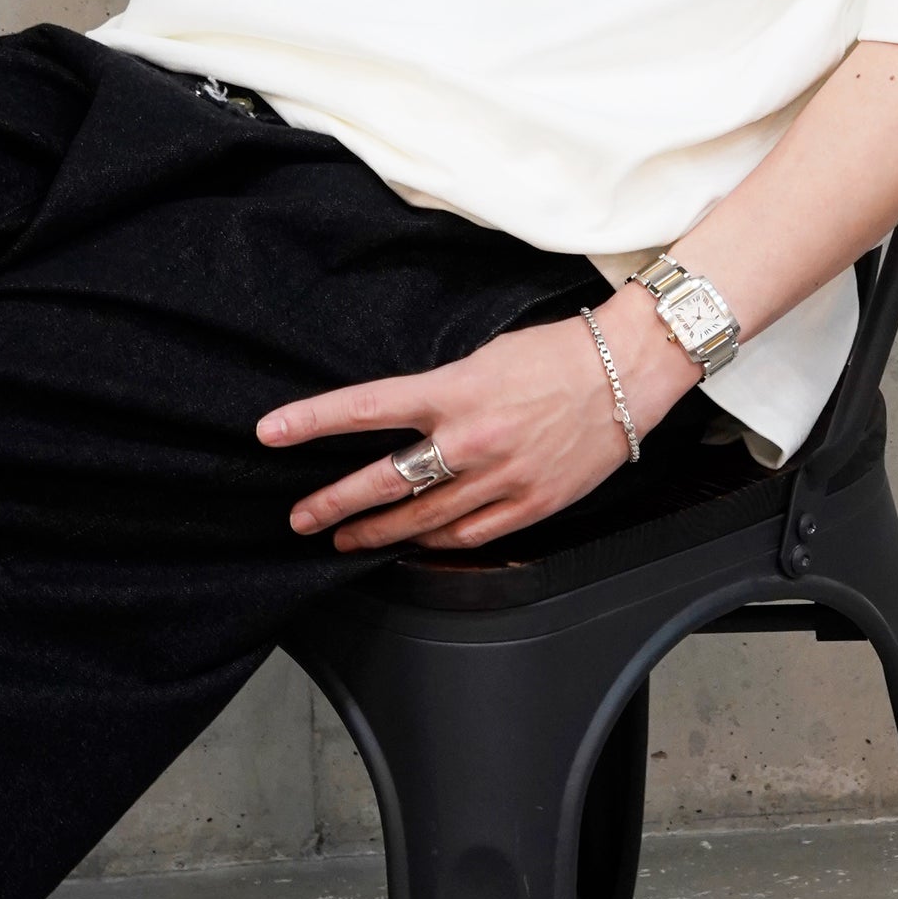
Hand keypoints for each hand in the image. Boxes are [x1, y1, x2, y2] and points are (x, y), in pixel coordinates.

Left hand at [258, 281, 699, 551]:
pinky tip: (415, 544)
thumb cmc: (557, 354)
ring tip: (345, 539)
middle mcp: (471, 440)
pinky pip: (470, 536)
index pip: (366, 408)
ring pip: (421, 520)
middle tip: (300, 517)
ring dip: (377, 533)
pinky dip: (436, 542)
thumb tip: (405, 417)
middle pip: (384, 482)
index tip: (270, 432)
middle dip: (334, 503)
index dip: (312, 421)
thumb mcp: (485, 356)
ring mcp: (501, 479)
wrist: (628, 372)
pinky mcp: (530, 505)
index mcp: (455, 390)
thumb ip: (442, 391)